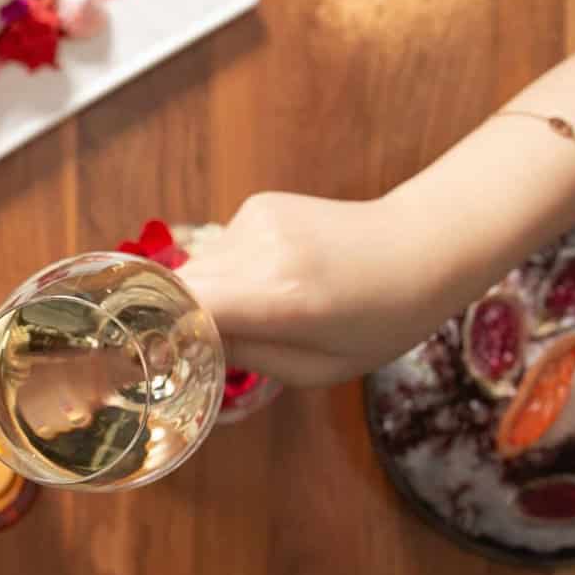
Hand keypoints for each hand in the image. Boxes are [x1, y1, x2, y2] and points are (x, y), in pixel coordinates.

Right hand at [178, 192, 469, 386]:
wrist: (423, 246)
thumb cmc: (382, 321)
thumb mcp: (318, 369)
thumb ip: (247, 358)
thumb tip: (188, 347)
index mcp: (283, 298)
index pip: (187, 308)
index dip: (160, 333)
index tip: (151, 359)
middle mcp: (263, 251)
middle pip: (180, 286)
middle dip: (177, 317)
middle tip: (191, 348)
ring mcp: (259, 220)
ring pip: (197, 267)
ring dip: (206, 294)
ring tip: (255, 312)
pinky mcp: (259, 205)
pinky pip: (220, 249)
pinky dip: (230, 272)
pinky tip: (272, 279)